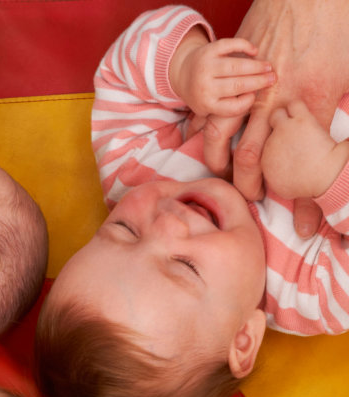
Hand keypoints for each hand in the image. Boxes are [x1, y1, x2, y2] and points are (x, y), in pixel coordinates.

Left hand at [170, 31, 274, 118]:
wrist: (183, 72)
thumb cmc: (204, 94)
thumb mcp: (208, 109)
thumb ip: (225, 111)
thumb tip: (255, 117)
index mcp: (205, 105)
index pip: (231, 107)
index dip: (246, 102)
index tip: (257, 97)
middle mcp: (204, 86)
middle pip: (237, 85)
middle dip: (258, 82)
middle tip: (274, 79)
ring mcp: (206, 67)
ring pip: (236, 66)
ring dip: (255, 66)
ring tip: (269, 67)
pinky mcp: (209, 49)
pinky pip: (229, 45)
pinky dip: (244, 46)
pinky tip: (255, 50)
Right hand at [201, 0, 348, 235]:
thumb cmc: (338, 24)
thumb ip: (334, 113)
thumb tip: (340, 142)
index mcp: (310, 105)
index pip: (305, 167)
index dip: (305, 203)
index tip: (304, 228)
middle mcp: (276, 102)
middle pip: (252, 159)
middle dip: (248, 187)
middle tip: (249, 202)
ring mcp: (253, 86)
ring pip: (225, 135)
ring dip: (220, 162)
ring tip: (221, 178)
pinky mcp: (239, 71)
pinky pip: (214, 105)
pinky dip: (206, 126)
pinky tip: (203, 140)